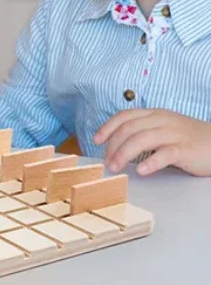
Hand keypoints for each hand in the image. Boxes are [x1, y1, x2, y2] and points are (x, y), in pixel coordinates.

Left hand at [94, 108, 210, 176]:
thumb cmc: (188, 139)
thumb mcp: (163, 128)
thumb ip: (143, 132)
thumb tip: (116, 146)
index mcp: (154, 114)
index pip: (125, 116)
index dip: (108, 127)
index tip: (96, 141)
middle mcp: (162, 120)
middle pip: (129, 129)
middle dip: (113, 146)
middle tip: (107, 162)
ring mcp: (174, 134)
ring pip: (142, 139)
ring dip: (124, 154)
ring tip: (116, 167)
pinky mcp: (185, 149)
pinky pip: (165, 154)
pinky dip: (150, 162)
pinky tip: (141, 170)